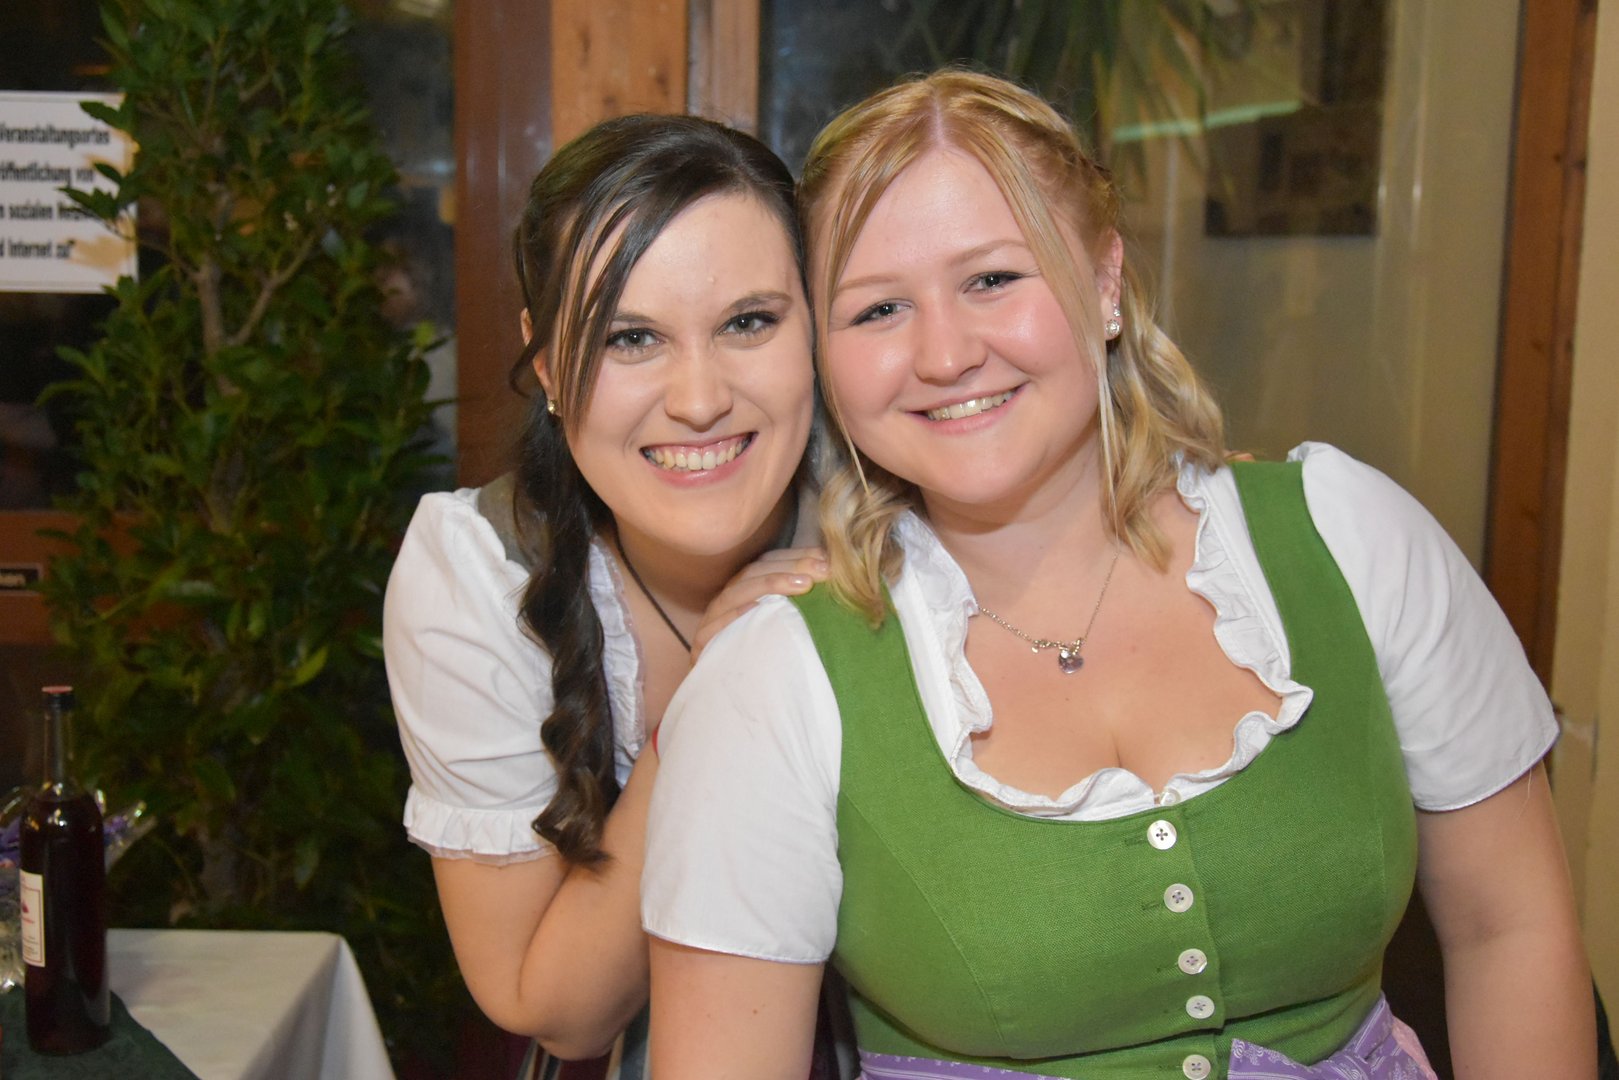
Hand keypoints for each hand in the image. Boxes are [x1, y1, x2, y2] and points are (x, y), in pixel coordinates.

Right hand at [691, 547, 828, 658]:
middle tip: (822, 570)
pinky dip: (733, 615)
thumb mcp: (786, 632)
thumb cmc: (766, 664)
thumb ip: (802, 607)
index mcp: (746, 593)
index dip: (795, 556)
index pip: (768, 563)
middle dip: (790, 567)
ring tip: (802, 584)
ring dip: (769, 584)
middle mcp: (727, 602)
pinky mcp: (703, 646)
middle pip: (754, 572)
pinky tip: (756, 607)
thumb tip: (832, 579)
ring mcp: (712, 623)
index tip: (825, 558)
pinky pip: (714, 627)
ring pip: (735, 593)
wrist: (732, 704)